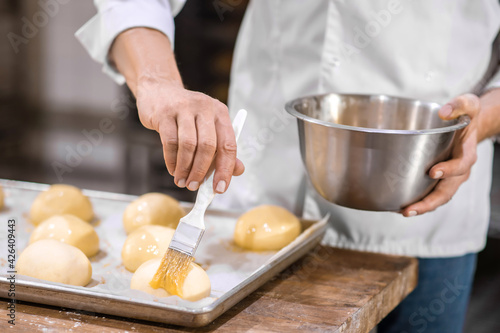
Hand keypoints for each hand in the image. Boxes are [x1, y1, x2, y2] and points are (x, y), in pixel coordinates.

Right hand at [136, 78, 244, 192]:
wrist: (159, 91)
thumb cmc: (187, 116)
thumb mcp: (208, 128)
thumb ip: (223, 149)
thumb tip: (238, 171)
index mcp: (220, 113)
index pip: (229, 145)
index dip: (225, 169)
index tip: (220, 189)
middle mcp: (205, 108)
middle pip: (208, 146)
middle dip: (201, 171)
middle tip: (194, 187)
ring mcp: (184, 108)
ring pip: (188, 145)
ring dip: (185, 168)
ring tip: (182, 181)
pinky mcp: (165, 113)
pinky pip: (170, 142)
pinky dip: (171, 160)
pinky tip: (173, 169)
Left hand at [401, 94, 478, 216]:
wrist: (468, 126)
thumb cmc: (465, 115)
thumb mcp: (468, 104)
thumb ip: (458, 105)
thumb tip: (444, 111)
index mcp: (467, 153)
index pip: (461, 165)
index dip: (449, 170)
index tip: (433, 171)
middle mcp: (459, 170)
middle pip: (446, 192)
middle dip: (429, 202)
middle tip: (410, 209)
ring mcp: (449, 178)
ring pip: (437, 197)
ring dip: (421, 207)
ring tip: (403, 212)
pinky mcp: (438, 180)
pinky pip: (429, 193)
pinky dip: (417, 201)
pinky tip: (399, 205)